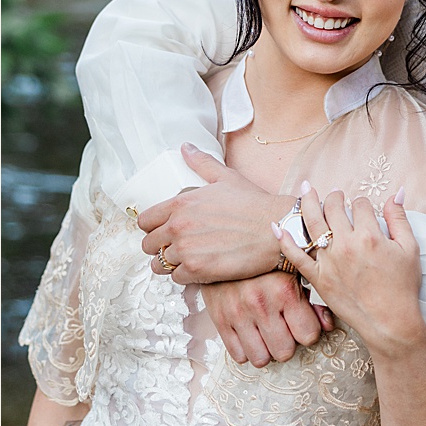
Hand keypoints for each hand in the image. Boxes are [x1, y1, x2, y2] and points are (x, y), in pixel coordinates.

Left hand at [138, 145, 290, 283]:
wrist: (280, 227)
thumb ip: (202, 164)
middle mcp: (178, 226)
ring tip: (190, 261)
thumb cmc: (256, 205)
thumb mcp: (227, 178)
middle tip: (179, 248)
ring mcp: (186, 249)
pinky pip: (177, 278)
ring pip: (160, 265)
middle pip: (148, 245)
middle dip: (161, 248)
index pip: (145, 221)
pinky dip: (187, 276)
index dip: (154, 228)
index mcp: (180, 204)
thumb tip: (186, 147)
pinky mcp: (198, 269)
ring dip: (172, 264)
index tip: (165, 232)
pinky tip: (202, 269)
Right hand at [198, 272, 332, 366]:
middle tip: (283, 331)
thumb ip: (314, 301)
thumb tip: (328, 326)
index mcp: (285, 292)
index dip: (308, 332)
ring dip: (266, 351)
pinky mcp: (220, 320)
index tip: (302, 325)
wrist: (224, 249)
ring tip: (267, 336)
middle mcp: (261, 305)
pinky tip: (250, 336)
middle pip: (285, 352)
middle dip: (287, 344)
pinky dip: (246, 350)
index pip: (308, 336)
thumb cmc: (266, 263)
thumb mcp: (296, 273)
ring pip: (261, 359)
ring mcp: (238, 314)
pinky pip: (238, 355)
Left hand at [279, 184, 425, 360]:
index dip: (362, 203)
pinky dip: (284, 240)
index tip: (364, 208)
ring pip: (311, 224)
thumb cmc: (402, 287)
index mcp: (370, 236)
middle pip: (333, 208)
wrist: (389, 321)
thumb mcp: (410, 249)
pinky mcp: (317, 277)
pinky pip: (295, 256)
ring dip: (307, 203)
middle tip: (335, 195)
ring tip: (306, 191)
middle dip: (334, 197)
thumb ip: (400, 219)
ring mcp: (329, 261)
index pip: (361, 205)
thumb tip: (396, 193)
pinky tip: (277, 226)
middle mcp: (346, 245)